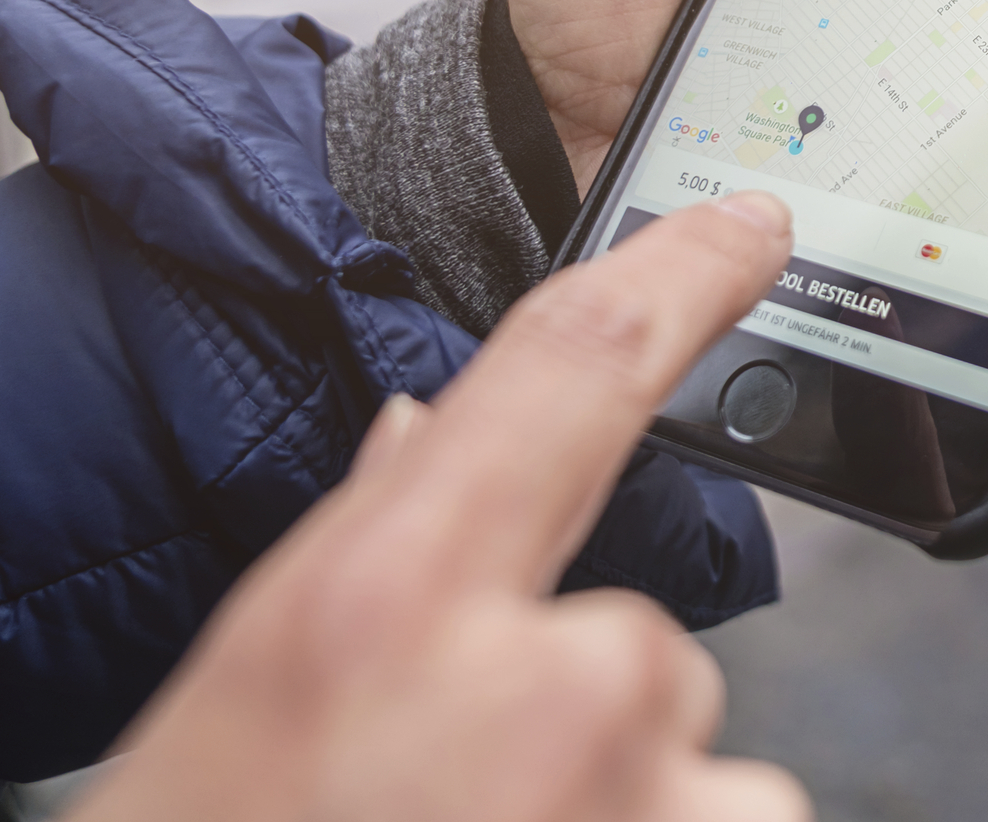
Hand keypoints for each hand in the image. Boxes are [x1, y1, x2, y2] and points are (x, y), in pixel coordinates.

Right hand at [70, 193, 808, 821]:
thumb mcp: (239, 720)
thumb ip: (363, 563)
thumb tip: (434, 430)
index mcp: (390, 605)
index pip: (569, 371)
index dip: (674, 275)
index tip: (747, 223)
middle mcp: (558, 678)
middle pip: (638, 648)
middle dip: (567, 730)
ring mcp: (656, 794)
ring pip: (684, 770)